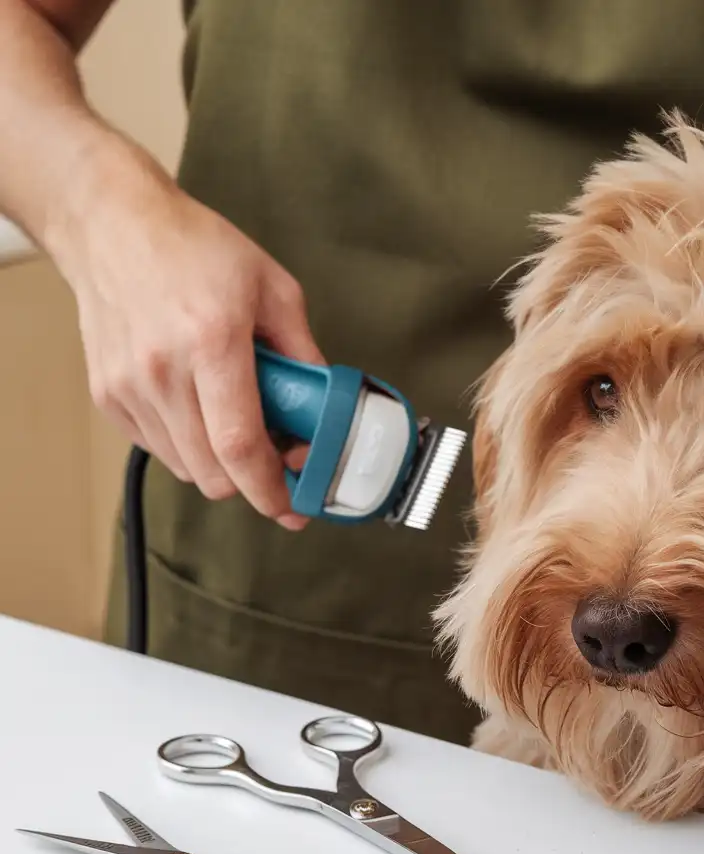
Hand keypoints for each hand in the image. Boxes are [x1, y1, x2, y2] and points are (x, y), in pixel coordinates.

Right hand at [55, 152, 322, 529]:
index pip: (240, 445)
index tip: (293, 507)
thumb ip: (303, 352)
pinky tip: (202, 410)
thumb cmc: (193, 248)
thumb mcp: (273, 288)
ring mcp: (129, 386)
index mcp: (212, 342)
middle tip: (278, 464)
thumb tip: (324, 402)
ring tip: (238, 426)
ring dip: (221, 464)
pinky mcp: (109, 394)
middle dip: (252, 483)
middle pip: (212, 472)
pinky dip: (188, 446)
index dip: (270, 489)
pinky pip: (159, 448)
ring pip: (186, 468)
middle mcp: (163, 370)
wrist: (113, 225)